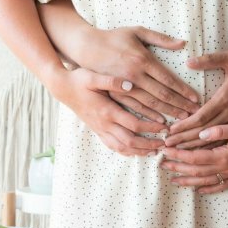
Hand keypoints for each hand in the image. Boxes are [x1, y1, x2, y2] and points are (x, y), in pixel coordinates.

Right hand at [49, 66, 167, 155]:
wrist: (62, 88)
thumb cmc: (78, 80)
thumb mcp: (92, 76)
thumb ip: (111, 81)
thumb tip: (130, 84)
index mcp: (106, 110)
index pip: (133, 124)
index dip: (151, 128)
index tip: (165, 127)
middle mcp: (104, 123)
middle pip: (130, 141)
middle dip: (149, 145)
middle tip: (164, 144)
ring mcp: (99, 129)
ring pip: (121, 148)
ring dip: (139, 151)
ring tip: (153, 152)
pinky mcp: (96, 130)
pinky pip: (112, 146)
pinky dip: (125, 151)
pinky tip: (134, 151)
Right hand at [76, 25, 199, 120]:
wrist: (86, 47)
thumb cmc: (114, 37)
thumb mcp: (136, 31)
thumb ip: (160, 38)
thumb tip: (182, 43)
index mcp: (142, 60)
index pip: (168, 79)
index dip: (183, 90)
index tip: (196, 99)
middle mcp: (134, 76)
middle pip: (161, 95)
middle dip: (179, 105)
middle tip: (194, 114)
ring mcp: (124, 87)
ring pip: (149, 105)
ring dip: (167, 113)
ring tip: (181, 120)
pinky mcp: (115, 93)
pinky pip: (134, 108)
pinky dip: (148, 117)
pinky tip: (159, 123)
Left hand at [160, 115, 227, 192]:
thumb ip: (220, 130)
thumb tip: (201, 133)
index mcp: (224, 155)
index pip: (194, 157)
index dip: (178, 154)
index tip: (165, 150)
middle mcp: (227, 167)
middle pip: (197, 170)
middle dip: (178, 167)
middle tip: (161, 165)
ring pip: (206, 180)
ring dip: (188, 180)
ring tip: (174, 180)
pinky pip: (222, 185)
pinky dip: (210, 188)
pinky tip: (200, 190)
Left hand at [165, 50, 227, 147]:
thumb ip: (209, 60)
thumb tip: (188, 62)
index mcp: (226, 98)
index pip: (201, 117)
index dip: (184, 126)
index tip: (170, 131)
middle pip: (204, 132)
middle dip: (184, 140)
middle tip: (167, 146)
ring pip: (214, 140)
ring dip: (195, 146)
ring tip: (178, 152)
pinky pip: (225, 139)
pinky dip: (210, 147)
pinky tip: (199, 152)